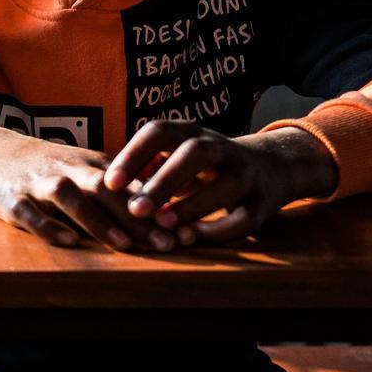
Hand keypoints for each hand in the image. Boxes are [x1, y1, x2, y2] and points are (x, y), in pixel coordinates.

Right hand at [0, 125, 151, 250]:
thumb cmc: (45, 166)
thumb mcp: (83, 167)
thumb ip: (118, 184)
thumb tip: (164, 203)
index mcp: (90, 165)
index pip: (129, 188)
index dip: (158, 210)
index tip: (185, 232)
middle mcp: (68, 171)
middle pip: (107, 191)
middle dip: (138, 218)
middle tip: (166, 243)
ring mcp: (38, 183)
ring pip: (71, 198)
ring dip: (99, 221)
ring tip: (124, 244)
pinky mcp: (11, 198)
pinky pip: (30, 212)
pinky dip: (48, 226)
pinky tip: (67, 242)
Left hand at [101, 121, 337, 247]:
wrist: (271, 166)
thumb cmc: (203, 164)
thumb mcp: (175, 154)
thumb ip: (143, 166)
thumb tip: (100, 185)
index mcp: (191, 132)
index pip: (159, 132)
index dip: (133, 155)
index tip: (108, 182)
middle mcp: (220, 147)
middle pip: (194, 154)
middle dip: (164, 181)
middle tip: (134, 208)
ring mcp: (245, 173)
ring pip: (223, 186)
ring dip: (191, 206)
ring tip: (162, 225)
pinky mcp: (263, 203)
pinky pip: (244, 217)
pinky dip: (219, 229)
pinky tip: (193, 239)